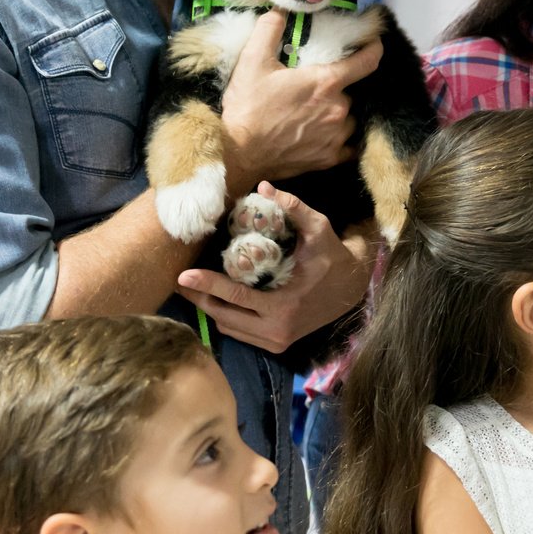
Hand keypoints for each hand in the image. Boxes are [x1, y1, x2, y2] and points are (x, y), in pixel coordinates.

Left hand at [176, 185, 373, 354]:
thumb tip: (262, 187)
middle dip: (199, 299)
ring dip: (211, 310)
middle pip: (224, 316)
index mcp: (284, 306)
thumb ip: (293, 207)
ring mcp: (276, 342)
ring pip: (229, 328)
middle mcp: (277, 330)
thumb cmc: (333, 257)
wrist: (353, 289)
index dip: (206, 284)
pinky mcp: (277, 345)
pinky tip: (219, 300)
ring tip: (194, 290)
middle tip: (179, 283)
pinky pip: (240, 333)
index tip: (182, 275)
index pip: (235, 296)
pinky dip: (226, 318)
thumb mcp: (319, 228)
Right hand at [220, 12, 382, 190]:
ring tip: (313, 112)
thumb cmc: (247, 107)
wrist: (238, 154)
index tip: (373, 44)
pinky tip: (322, 135)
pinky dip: (338, 138)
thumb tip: (280, 9)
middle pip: (350, 92)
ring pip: (348, 118)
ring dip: (336, 113)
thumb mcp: (253, 61)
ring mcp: (336, 137)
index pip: (366, 62)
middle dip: (335, 88)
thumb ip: (270, 29)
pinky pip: (347, 146)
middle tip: (313, 88)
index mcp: (326, 83)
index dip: (374, 49)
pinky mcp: (329, 159)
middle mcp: (338, 109)